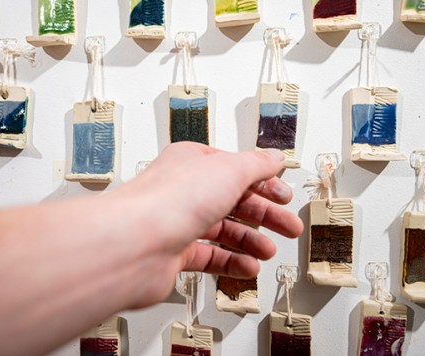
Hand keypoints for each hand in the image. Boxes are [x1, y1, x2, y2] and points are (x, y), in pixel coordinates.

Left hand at [118, 142, 302, 308]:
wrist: (136, 242)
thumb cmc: (170, 200)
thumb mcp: (228, 170)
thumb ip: (255, 164)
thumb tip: (273, 157)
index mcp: (191, 162)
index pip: (233, 169)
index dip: (261, 182)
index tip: (284, 195)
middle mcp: (182, 190)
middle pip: (231, 200)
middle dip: (263, 214)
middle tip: (288, 227)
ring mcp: (177, 223)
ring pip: (220, 231)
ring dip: (249, 240)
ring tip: (268, 250)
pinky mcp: (173, 254)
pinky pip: (208, 257)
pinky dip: (231, 262)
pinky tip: (247, 267)